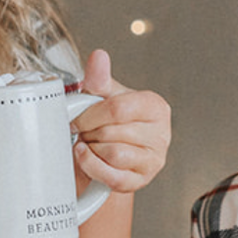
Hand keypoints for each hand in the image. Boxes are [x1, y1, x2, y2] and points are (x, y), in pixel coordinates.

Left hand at [71, 49, 170, 194]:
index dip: (90, 114)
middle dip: (89, 132)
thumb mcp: (104, 98)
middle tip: (84, 132)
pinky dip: (93, 167)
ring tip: (90, 144)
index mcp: (155, 107)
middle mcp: (161, 134)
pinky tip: (87, 157)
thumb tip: (99, 57)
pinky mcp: (141, 181)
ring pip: (113, 154)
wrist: (111, 156)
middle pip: (112, 131)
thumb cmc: (110, 123)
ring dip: (92, 150)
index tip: (77, 118)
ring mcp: (154, 160)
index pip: (119, 108)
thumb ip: (99, 79)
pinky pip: (113, 176)